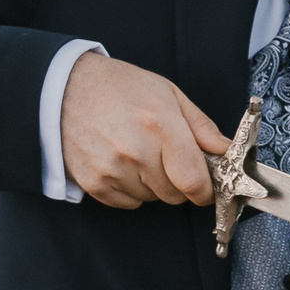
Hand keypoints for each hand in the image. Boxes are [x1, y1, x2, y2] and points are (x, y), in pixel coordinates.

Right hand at [62, 51, 229, 207]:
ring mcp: (111, 170)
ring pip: (152, 199)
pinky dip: (130, 189)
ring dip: (152, 184)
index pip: (195, 182)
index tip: (207, 186)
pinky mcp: (93, 183)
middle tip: (166, 157)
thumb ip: (202, 127)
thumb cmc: (118, 87)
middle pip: (175, 195)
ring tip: (138, 152)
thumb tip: (226, 151)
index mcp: (161, 128)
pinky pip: (128, 202)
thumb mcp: (168, 94)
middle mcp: (136, 152)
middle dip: (178, 181)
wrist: (63, 88)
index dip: (206, 190)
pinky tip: (120, 162)